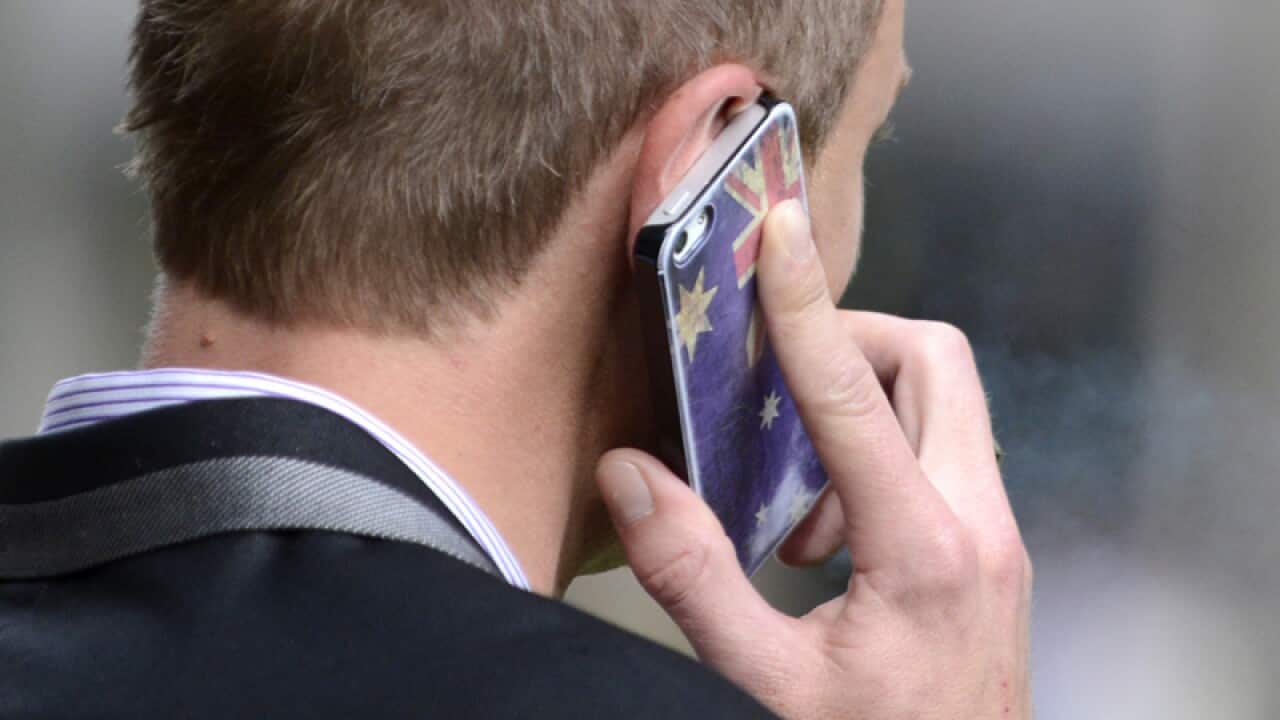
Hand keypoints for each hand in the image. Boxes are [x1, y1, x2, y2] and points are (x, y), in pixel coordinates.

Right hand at [596, 200, 1031, 718]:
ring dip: (865, 409)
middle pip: (937, 361)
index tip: (778, 234)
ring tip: (796, 499)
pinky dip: (884, 456)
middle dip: (854, 340)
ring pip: (948, 405)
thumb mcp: (765, 683)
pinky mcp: (992, 556)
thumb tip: (629, 476)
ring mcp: (997, 540)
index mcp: (922, 550)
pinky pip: (946, 457)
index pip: (851, 393)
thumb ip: (691, 575)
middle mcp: (978, 527)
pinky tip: (828, 538)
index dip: (806, 303)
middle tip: (778, 382)